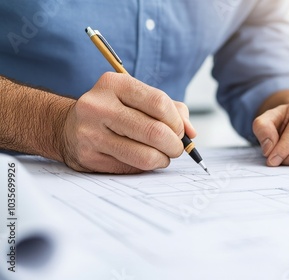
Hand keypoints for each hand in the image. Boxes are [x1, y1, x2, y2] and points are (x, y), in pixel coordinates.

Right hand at [60, 72, 195, 173]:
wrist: (68, 127)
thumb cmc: (114, 112)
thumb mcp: (138, 99)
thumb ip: (171, 110)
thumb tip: (191, 132)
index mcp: (114, 84)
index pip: (159, 103)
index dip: (177, 122)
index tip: (180, 131)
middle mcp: (99, 106)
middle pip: (155, 131)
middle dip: (174, 145)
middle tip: (176, 148)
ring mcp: (90, 133)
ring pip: (144, 155)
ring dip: (163, 159)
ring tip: (163, 156)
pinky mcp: (88, 157)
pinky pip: (130, 168)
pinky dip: (145, 167)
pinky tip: (142, 160)